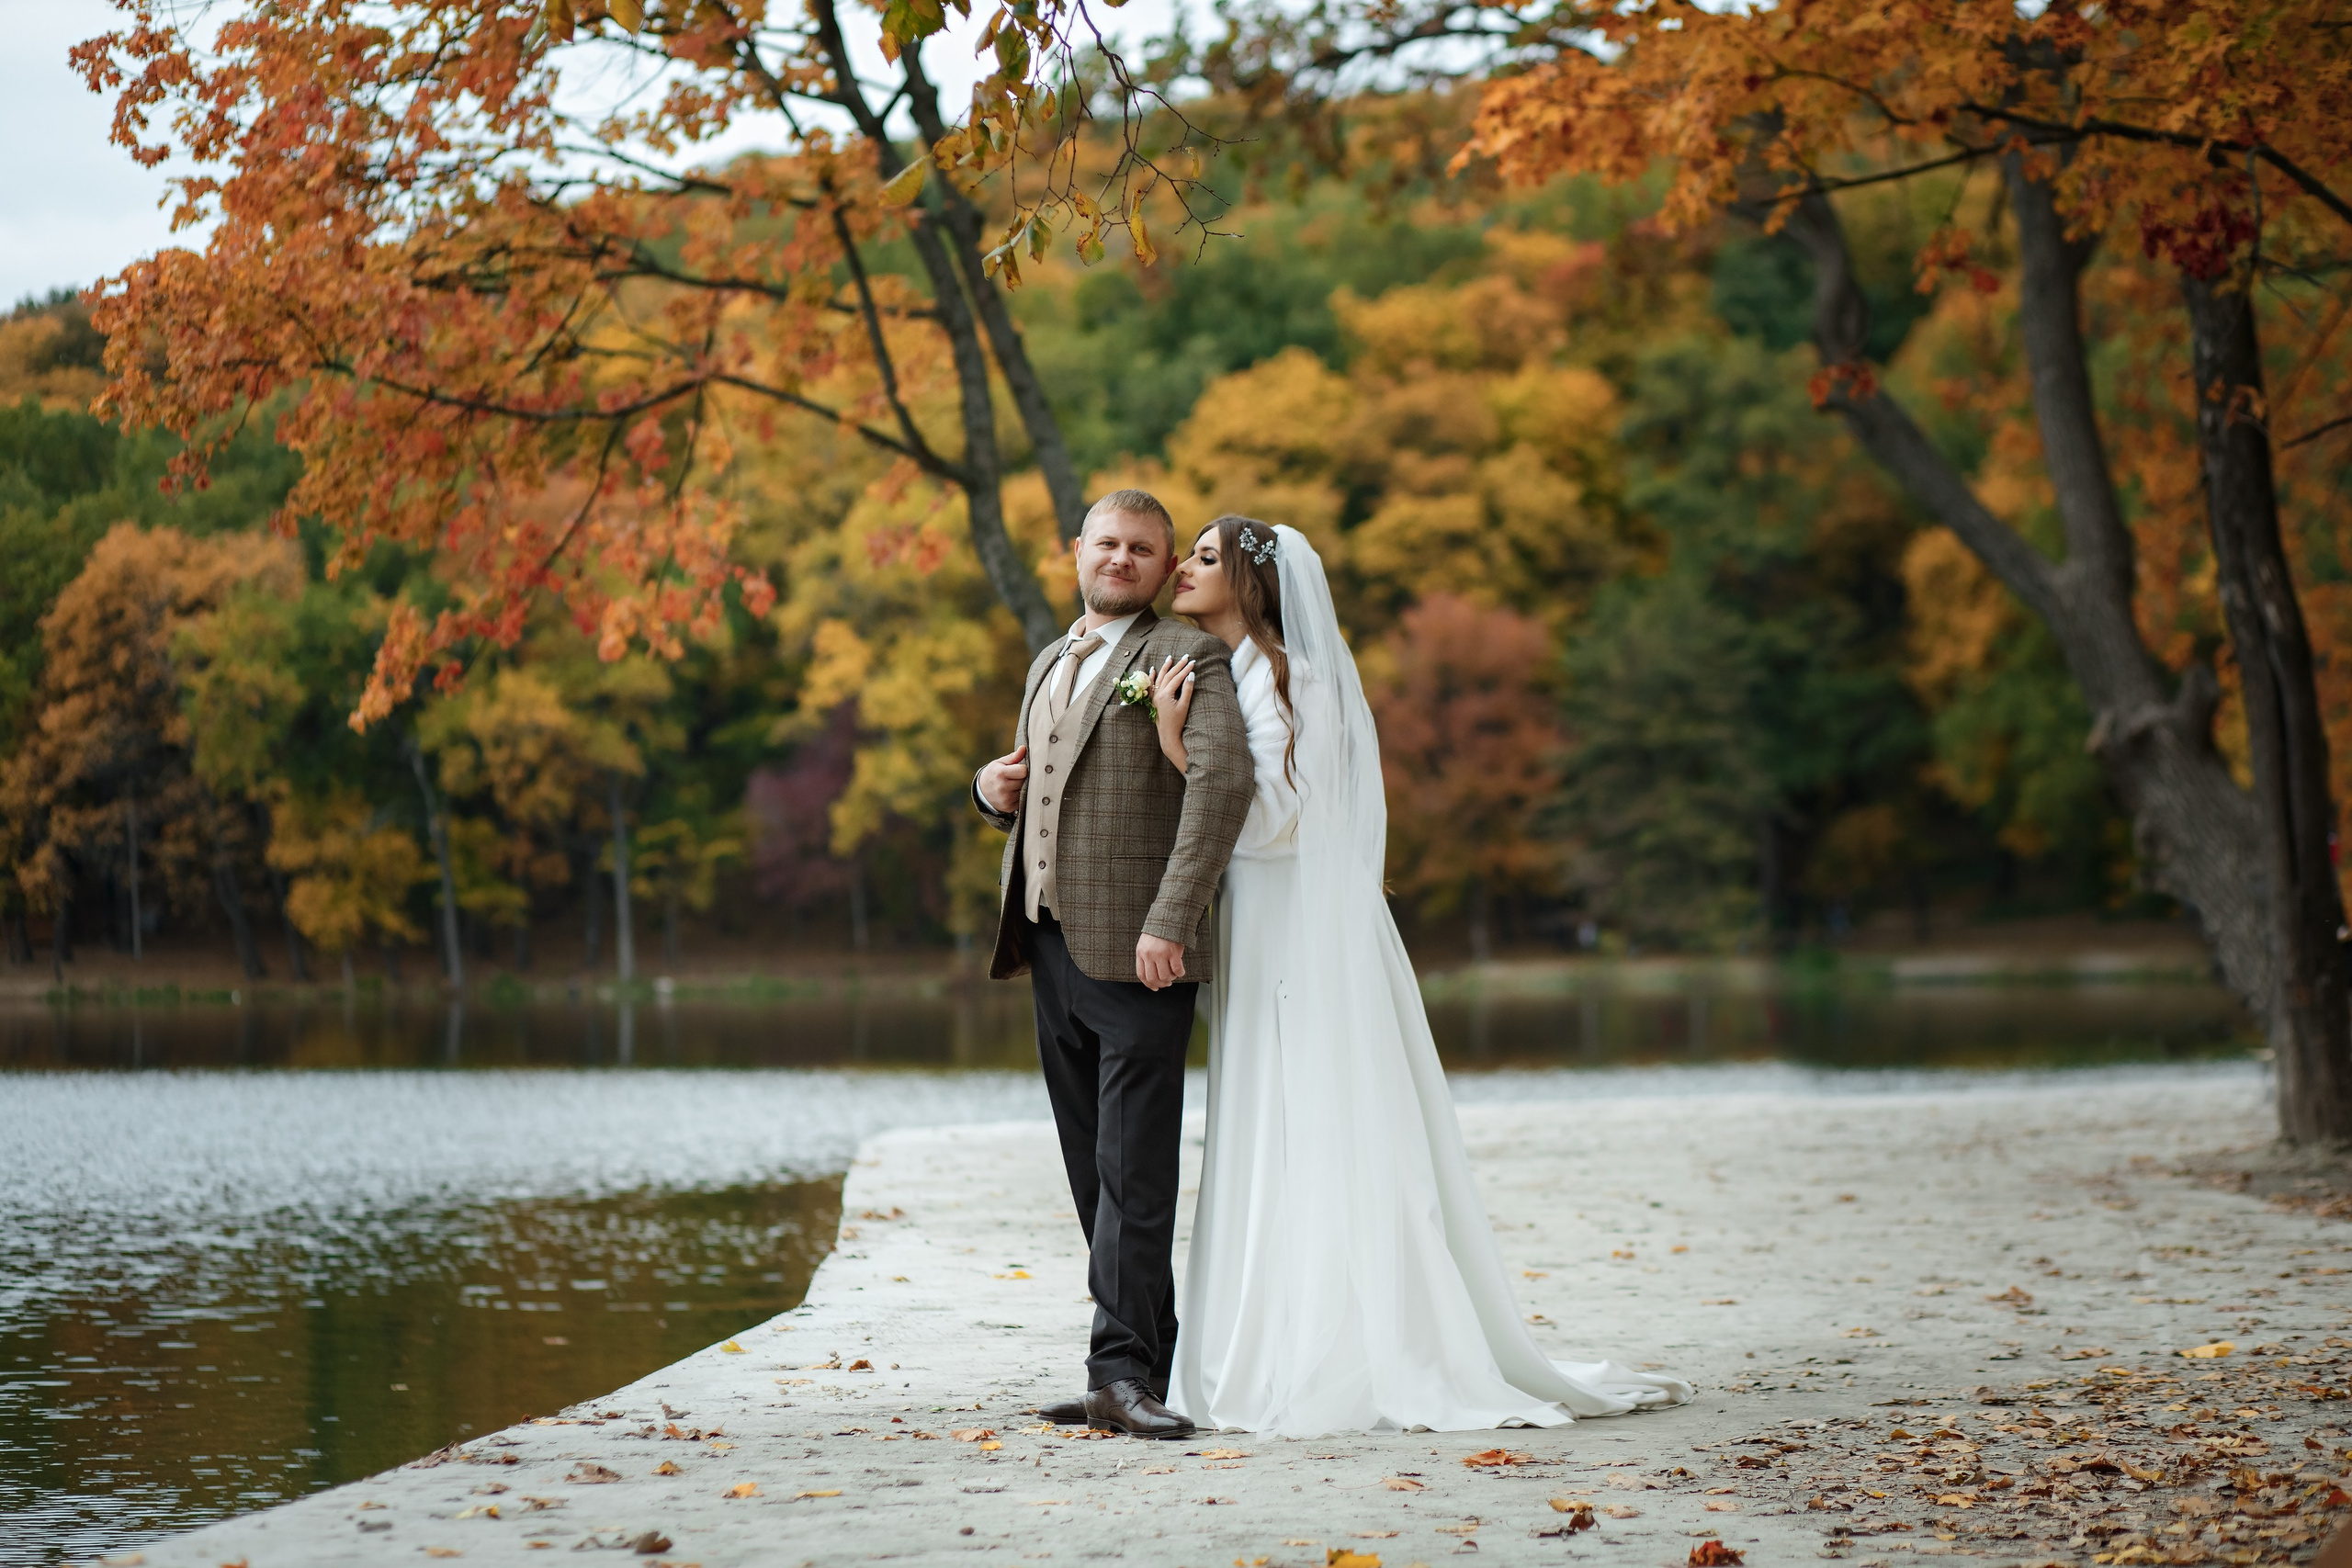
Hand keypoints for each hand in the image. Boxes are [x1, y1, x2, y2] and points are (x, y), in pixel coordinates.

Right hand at [978, 744, 1027, 815]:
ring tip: (1014, 785)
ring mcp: (1006, 799)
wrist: (982, 791)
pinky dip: (1020, 796)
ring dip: (1022, 787)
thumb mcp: (1000, 763)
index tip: (1019, 768)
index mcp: (1000, 774)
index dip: (1023, 769)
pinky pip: (1023, 800)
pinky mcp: (1009, 807)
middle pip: (1025, 781)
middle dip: (1023, 778)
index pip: (1023, 771)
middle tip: (1016, 777)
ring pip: (1025, 791)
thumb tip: (1024, 748)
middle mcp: (1003, 787)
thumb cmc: (994, 773)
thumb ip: (1014, 757)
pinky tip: (1013, 793)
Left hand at [1135, 933, 1186, 989]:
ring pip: (1165, 976)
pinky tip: (1181, 971)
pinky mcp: (1173, 952)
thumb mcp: (1147, 943)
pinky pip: (1177, 970)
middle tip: (1167, 983)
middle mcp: (1149, 954)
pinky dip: (1180, 973)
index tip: (1155, 987)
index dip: (1148, 984)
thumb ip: (1147, 956)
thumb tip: (1152, 975)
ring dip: (1171, 979)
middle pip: (1152, 978)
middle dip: (1161, 984)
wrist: (1169, 916)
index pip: (1141, 974)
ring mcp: (1161, 953)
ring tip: (1174, 974)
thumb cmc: (1159, 930)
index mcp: (1141, 952)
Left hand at [1151, 655, 1194, 771]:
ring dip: (1165, 667)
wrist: (1168, 735)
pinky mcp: (1153, 700)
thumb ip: (1187, 689)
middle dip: (1177, 665)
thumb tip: (1191, 675)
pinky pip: (1151, 685)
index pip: (1177, 678)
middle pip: (1168, 675)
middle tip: (1186, 657)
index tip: (1193, 662)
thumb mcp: (1184, 706)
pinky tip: (1153, 669)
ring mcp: (1154, 697)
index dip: (1185, 669)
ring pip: (1159, 678)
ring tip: (1170, 658)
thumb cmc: (1177, 722)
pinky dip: (1152, 676)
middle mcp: (1158, 694)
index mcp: (1165, 695)